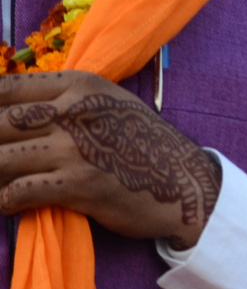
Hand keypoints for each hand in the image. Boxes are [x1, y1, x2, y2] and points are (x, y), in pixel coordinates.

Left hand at [0, 70, 219, 249]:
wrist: (186, 184)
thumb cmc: (145, 145)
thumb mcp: (110, 105)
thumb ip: (66, 101)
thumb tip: (10, 109)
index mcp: (81, 85)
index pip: (7, 88)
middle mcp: (75, 110)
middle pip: (0, 123)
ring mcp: (76, 147)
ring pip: (2, 158)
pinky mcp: (79, 184)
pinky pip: (18, 192)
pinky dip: (6, 201)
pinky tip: (11, 203)